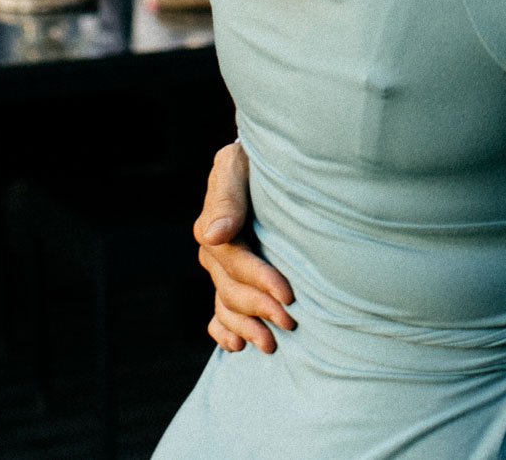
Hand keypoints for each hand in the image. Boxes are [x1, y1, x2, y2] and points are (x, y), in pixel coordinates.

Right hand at [195, 141, 295, 351]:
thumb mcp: (236, 166)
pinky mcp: (231, 279)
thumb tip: (215, 236)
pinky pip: (218, 312)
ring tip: (270, 345)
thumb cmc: (254, 159)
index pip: (236, 262)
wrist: (264, 161)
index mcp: (216, 227)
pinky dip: (224, 331)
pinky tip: (237, 345)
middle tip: (290, 323)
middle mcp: (215, 252)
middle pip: (231, 290)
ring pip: (226, 306)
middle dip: (260, 309)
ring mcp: (221, 269)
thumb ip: (227, 198)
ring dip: (246, 327)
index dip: (261, 280)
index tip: (289, 295)